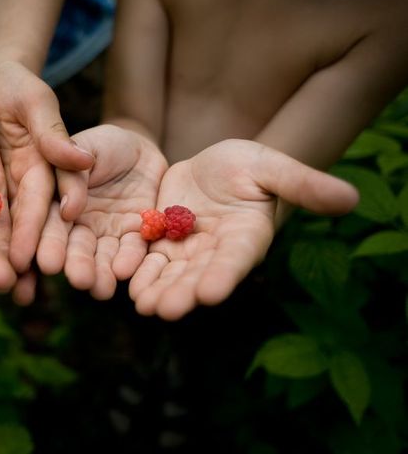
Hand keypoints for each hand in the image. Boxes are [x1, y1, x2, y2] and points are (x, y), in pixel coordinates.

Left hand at [0, 61, 94, 279]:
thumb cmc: (14, 85)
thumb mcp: (34, 100)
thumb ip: (53, 132)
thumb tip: (83, 161)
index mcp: (49, 165)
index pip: (52, 198)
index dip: (53, 226)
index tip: (54, 256)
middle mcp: (35, 187)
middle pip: (40, 225)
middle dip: (43, 255)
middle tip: (41, 290)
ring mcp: (13, 196)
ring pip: (14, 234)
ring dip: (17, 266)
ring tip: (18, 298)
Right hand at [36, 124, 167, 298]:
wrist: (141, 149)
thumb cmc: (105, 144)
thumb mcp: (86, 148)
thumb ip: (72, 174)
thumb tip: (68, 210)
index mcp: (54, 202)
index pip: (45, 223)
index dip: (41, 242)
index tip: (40, 262)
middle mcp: (76, 224)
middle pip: (72, 246)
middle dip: (75, 264)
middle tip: (77, 279)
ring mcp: (104, 233)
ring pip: (99, 256)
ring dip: (100, 273)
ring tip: (100, 288)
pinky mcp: (133, 236)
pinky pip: (131, 251)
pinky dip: (129, 261)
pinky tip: (125, 272)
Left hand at [130, 139, 359, 319]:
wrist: (216, 165)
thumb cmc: (250, 166)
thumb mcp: (271, 167)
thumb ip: (303, 184)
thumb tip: (352, 198)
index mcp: (245, 236)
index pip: (235, 259)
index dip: (223, 275)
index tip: (210, 292)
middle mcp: (215, 251)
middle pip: (197, 276)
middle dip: (181, 292)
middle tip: (164, 309)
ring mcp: (186, 249)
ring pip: (170, 273)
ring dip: (156, 289)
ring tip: (141, 304)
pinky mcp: (161, 241)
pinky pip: (147, 258)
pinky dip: (137, 269)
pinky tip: (124, 281)